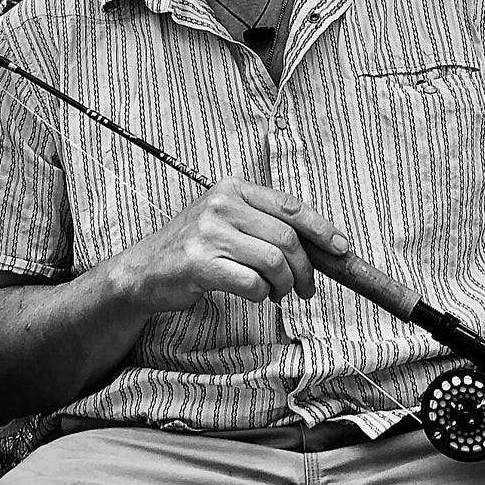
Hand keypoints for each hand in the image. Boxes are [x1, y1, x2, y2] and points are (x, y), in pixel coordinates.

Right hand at [120, 175, 348, 313]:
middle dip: (305, 268)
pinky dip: (262, 295)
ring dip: (284, 285)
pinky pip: (252, 283)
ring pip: (273, 261)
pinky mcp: (200, 263)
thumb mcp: (226, 221)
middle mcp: (221, 205)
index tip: (341, 248)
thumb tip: (319, 244)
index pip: (289, 206)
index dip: (321, 228)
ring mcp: (209, 233)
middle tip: (306, 289)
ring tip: (277, 293)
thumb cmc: (194, 248)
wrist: (144, 271)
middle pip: (286, 237)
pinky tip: (256, 296)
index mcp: (233, 189)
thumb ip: (264, 224)